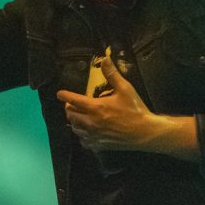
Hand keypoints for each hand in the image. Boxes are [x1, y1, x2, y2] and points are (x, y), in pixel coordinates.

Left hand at [56, 56, 198, 161]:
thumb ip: (112, 74)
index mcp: (96, 107)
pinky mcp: (99, 144)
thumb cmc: (135, 110)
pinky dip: (81, 135)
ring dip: (74, 121)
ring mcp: (94, 135)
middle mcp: (91, 122)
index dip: (64, 95)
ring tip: (77, 116)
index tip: (60, 94)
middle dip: (69, 108)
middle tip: (72, 104)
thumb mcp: (125, 88)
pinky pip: (83, 141)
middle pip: (71, 115)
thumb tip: (104, 59)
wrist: (144, 132)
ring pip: (75, 128)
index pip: (73, 100)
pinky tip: (85, 131)